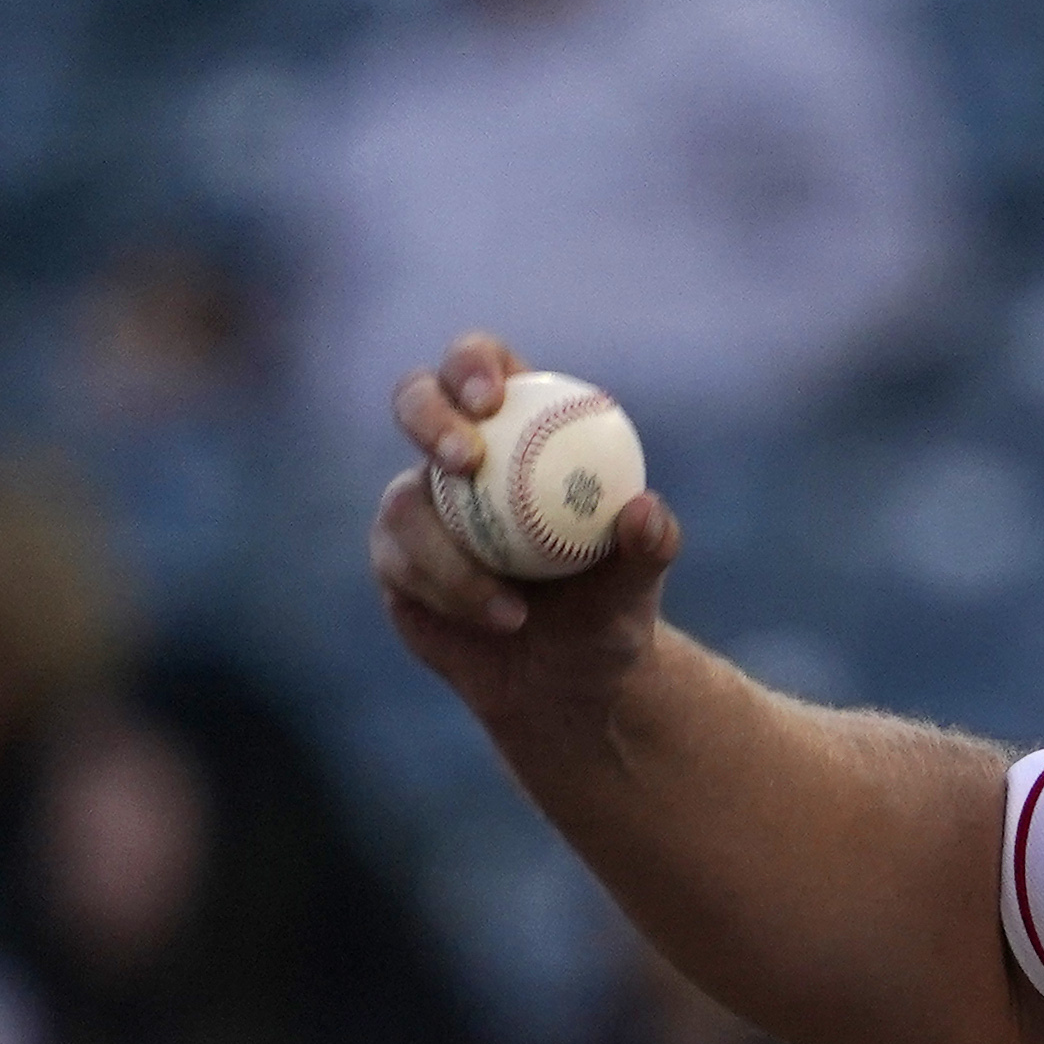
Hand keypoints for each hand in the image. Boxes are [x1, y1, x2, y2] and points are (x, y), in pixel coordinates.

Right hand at [369, 331, 685, 729]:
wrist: (566, 679)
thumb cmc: (609, 614)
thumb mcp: (636, 586)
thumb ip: (648, 547)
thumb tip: (646, 510)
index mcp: (521, 431)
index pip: (485, 367)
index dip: (475, 365)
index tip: (492, 399)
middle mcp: (461, 458)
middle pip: (415, 400)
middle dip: (428, 417)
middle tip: (465, 459)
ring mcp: (419, 506)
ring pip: (403, 502)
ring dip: (452, 555)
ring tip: (514, 611)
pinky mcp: (394, 557)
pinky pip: (401, 561)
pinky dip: (449, 591)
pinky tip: (498, 619)